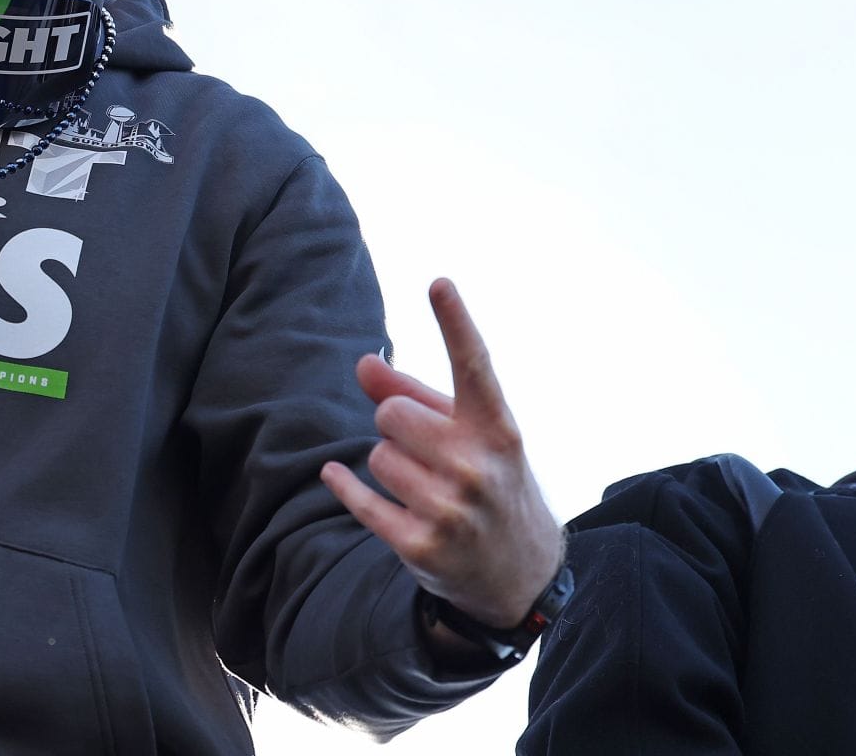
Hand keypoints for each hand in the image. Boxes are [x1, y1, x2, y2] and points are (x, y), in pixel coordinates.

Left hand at [321, 279, 562, 628]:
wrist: (518, 573)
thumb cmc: (486, 482)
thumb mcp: (467, 435)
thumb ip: (413, 393)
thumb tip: (363, 362)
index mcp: (497, 429)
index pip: (473, 366)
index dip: (454, 322)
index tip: (438, 283)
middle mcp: (479, 468)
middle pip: (391, 414)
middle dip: (395, 426)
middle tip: (423, 450)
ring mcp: (451, 510)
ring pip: (375, 455)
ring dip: (386, 464)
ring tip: (419, 485)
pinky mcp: (421, 545)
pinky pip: (358, 497)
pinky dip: (343, 484)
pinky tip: (337, 476)